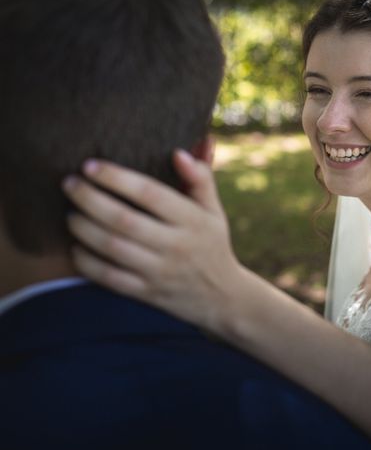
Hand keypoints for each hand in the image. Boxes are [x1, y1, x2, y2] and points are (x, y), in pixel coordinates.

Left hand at [62, 148, 242, 330]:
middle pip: (124, 220)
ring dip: (84, 228)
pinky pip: (109, 277)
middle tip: (70, 183)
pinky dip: (86, 261)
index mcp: (193, 221)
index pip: (150, 194)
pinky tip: (76, 246)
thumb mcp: (214, 211)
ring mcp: (160, 271)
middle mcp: (176, 246)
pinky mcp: (146, 293)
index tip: (90, 165)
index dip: (117, 178)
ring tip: (71, 213)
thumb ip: (200, 179)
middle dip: (90, 199)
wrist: (222, 296)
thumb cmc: (212, 244)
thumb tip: (178, 153)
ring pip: (112, 248)